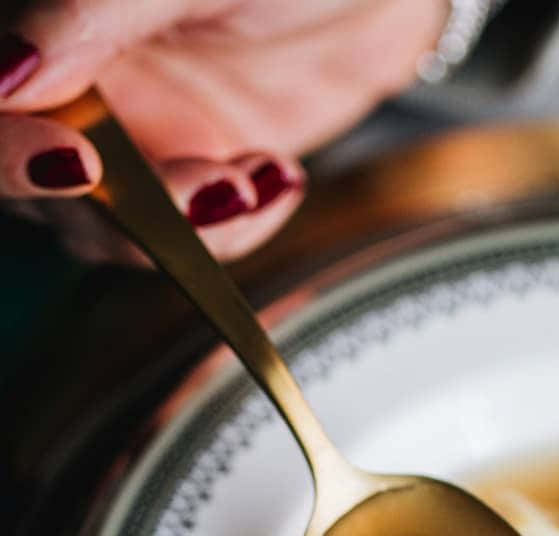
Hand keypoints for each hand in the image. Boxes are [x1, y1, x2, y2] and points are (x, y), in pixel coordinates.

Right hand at [0, 0, 446, 260]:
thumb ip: (89, 14)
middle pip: (42, 184)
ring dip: (192, 226)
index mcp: (48, 18)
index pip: (1, 106)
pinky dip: (234, 229)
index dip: (15, 149)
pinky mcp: (189, 172)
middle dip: (124, 211)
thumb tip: (4, 76)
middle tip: (212, 188)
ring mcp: (130, 133)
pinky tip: (277, 178)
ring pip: (113, 227)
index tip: (76, 162)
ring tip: (260, 177)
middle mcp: (73, 80)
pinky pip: (189, 237)